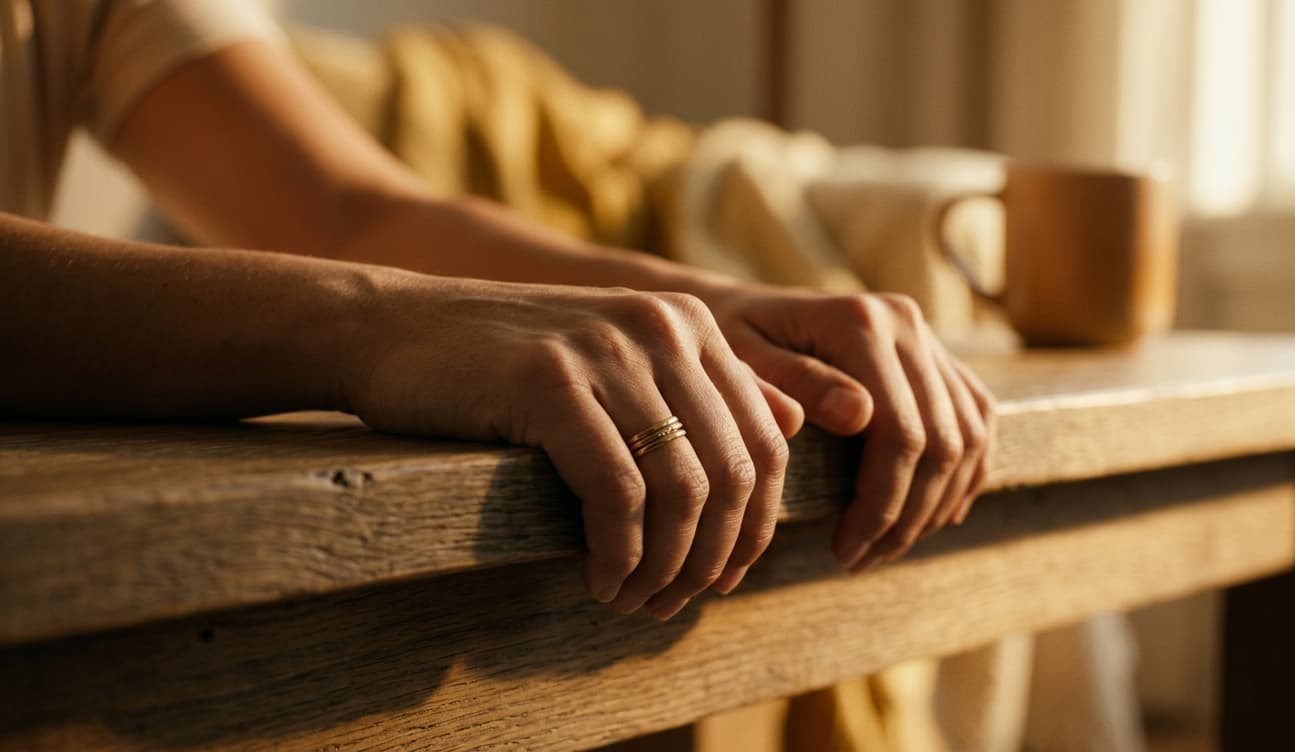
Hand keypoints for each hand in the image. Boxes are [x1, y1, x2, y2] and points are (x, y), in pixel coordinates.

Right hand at [344, 272, 801, 618]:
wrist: (394, 327)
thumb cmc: (506, 362)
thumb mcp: (617, 362)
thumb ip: (702, 390)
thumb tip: (792, 428)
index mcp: (690, 325)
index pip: (765, 444)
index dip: (752, 529)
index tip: (716, 579)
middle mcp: (663, 328)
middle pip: (732, 475)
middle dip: (711, 559)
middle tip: (668, 604)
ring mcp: (606, 350)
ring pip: (682, 490)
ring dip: (664, 567)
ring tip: (631, 601)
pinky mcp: (549, 380)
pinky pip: (617, 493)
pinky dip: (617, 554)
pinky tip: (597, 579)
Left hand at [704, 284, 995, 571]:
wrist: (732, 311)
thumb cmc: (725, 345)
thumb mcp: (739, 361)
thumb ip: (793, 382)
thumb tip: (858, 415)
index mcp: (859, 321)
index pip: (900, 434)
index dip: (880, 506)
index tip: (843, 552)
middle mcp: (905, 322)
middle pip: (942, 444)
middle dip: (907, 517)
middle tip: (861, 561)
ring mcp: (927, 337)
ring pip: (968, 440)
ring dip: (935, 506)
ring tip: (885, 548)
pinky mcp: (938, 357)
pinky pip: (976, 422)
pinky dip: (964, 475)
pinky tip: (932, 516)